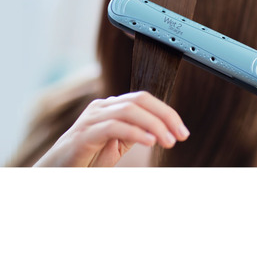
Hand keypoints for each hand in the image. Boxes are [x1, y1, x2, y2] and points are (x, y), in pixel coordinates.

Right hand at [34, 91, 189, 166]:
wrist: (56, 173)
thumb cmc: (88, 158)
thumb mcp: (118, 143)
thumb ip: (135, 132)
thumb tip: (163, 130)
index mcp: (111, 106)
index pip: (145, 100)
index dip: (167, 113)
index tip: (183, 131)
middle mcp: (102, 107)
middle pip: (140, 100)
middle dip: (165, 116)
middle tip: (181, 135)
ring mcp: (91, 118)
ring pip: (129, 110)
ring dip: (154, 125)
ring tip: (169, 141)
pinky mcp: (83, 134)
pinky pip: (114, 127)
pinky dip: (135, 132)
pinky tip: (150, 142)